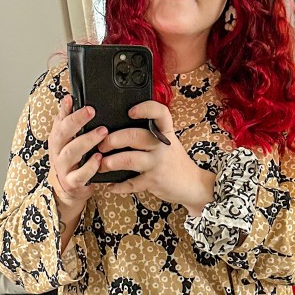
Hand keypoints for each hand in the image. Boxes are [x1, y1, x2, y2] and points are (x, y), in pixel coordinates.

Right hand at [47, 95, 108, 214]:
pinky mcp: (73, 183)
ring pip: (72, 153)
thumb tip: (68, 98)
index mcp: (56, 139)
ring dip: (87, 141)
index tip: (78, 101)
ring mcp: (64, 168)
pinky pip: (81, 174)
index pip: (60, 122)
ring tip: (102, 132)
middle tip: (92, 111)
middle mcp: (58, 152)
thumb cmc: (70, 160)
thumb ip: (66, 119)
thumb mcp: (65, 139)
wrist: (69, 188)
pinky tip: (99, 157)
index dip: (69, 111)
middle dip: (77, 121)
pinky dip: (90, 166)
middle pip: (63, 135)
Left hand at [97, 101, 215, 214]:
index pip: (160, 113)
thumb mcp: (168, 143)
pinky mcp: (153, 181)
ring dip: (110, 162)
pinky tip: (111, 185)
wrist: (193, 185)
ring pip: (128, 159)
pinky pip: (131, 183)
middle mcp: (162, 146)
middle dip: (112, 140)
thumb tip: (120, 130)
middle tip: (101, 145)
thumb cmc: (175, 162)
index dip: (145, 109)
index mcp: (166, 133)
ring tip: (101, 164)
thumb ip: (151, 135)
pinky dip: (118, 186)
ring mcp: (157, 164)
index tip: (130, 112)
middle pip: (133, 136)